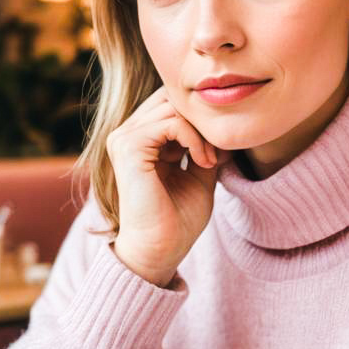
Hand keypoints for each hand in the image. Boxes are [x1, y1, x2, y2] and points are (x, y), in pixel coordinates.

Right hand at [108, 86, 227, 286]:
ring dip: (202, 131)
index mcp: (140, 139)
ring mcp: (124, 138)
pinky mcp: (128, 147)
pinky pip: (170, 122)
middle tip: (219, 152)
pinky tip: (204, 161)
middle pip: (171, 97)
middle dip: (202, 121)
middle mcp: (127, 134)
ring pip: (172, 106)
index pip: (172, 103)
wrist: (159, 251)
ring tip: (211, 161)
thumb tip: (224, 125)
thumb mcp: (200, 175)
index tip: (221, 151)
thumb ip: (205, 147)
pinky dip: (194, 138)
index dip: (201, 119)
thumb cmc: (177, 220)